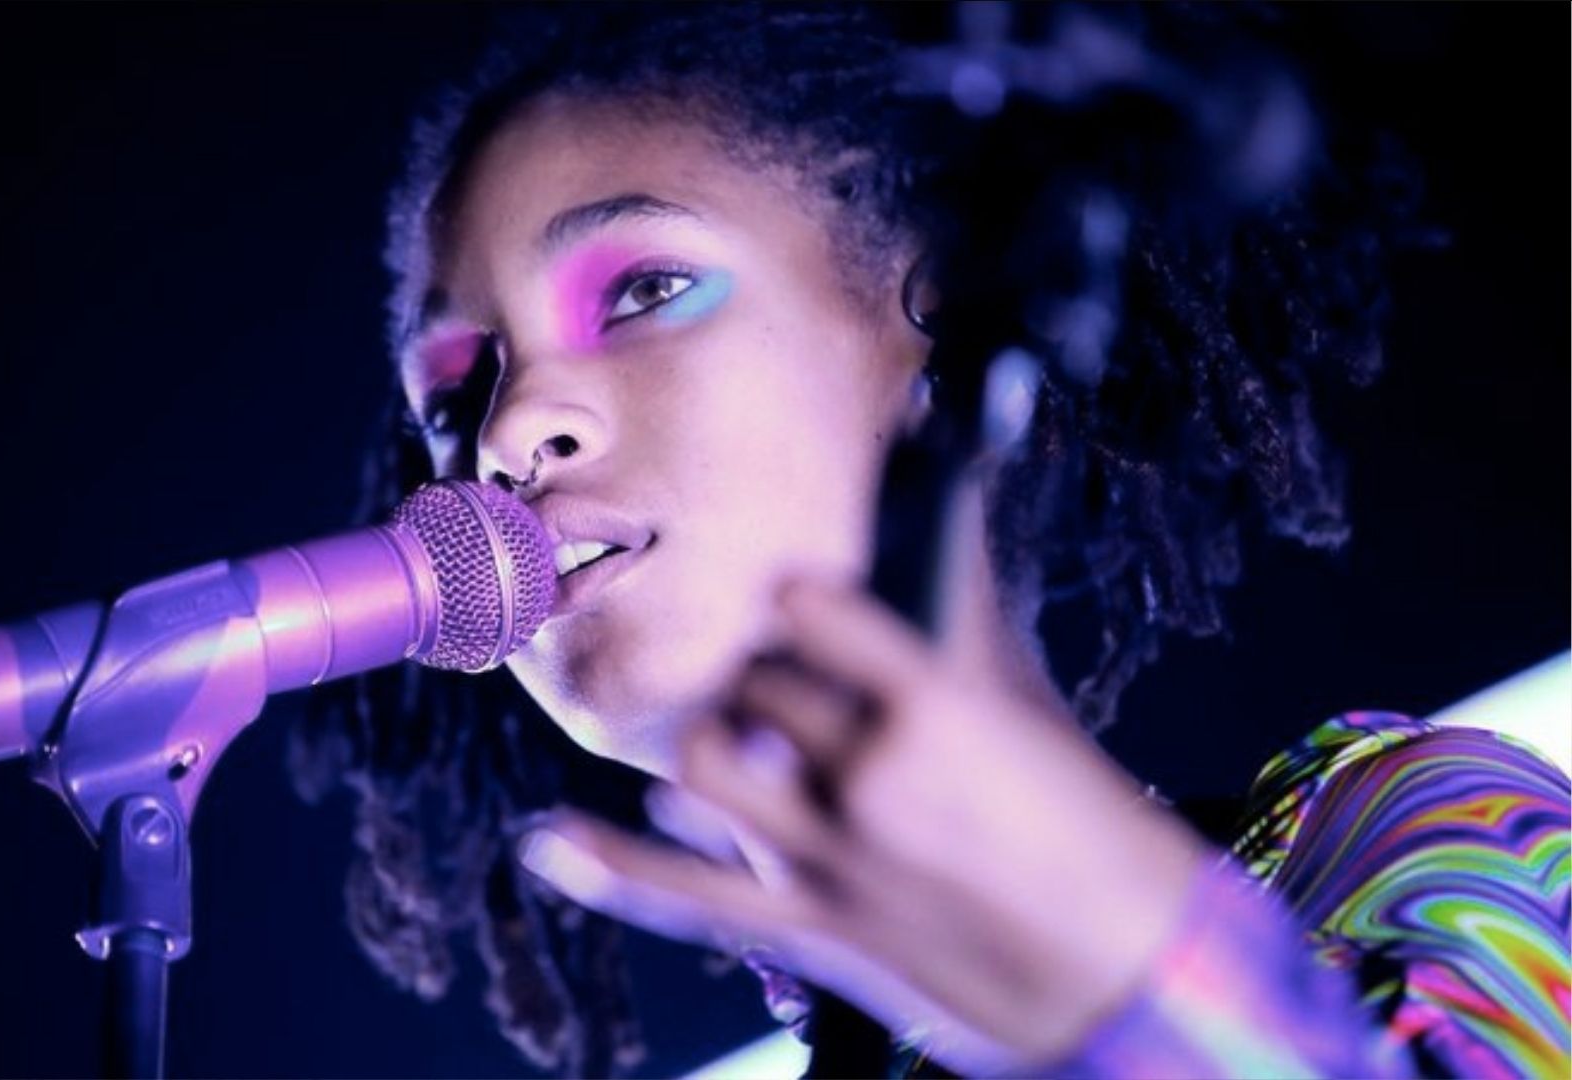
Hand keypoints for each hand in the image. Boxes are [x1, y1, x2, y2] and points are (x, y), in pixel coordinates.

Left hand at [517, 478, 1209, 1066]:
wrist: (1129, 970)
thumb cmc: (1085, 820)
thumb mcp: (1023, 699)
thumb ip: (962, 592)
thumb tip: (942, 453)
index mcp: (937, 705)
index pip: (811, 610)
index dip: (792, 598)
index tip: (789, 593)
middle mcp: (873, 775)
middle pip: (753, 689)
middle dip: (756, 681)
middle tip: (772, 681)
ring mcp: (835, 858)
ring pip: (704, 770)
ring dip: (704, 746)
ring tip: (728, 737)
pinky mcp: (814, 927)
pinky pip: (688, 894)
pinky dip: (610, 865)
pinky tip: (548, 837)